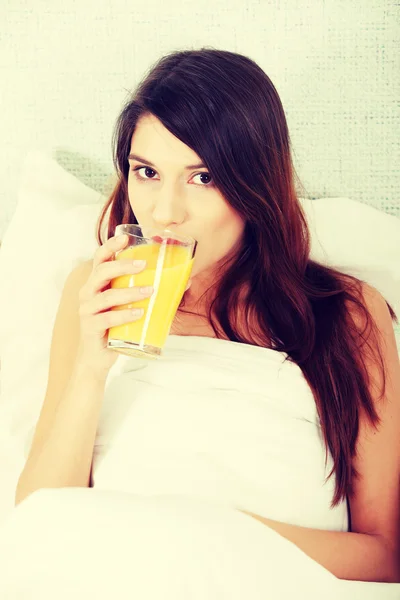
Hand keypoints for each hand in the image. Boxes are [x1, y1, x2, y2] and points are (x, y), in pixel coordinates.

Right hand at [76, 234, 153, 375]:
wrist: (98, 357)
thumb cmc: (116, 326)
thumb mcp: (129, 305)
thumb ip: (149, 291)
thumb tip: (186, 281)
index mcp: (97, 283)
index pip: (100, 258)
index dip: (110, 246)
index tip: (125, 238)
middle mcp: (88, 293)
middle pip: (102, 272)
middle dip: (122, 266)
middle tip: (144, 266)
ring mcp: (87, 310)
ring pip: (106, 296)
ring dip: (129, 292)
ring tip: (149, 291)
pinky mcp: (90, 328)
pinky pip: (106, 319)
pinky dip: (124, 315)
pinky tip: (139, 314)